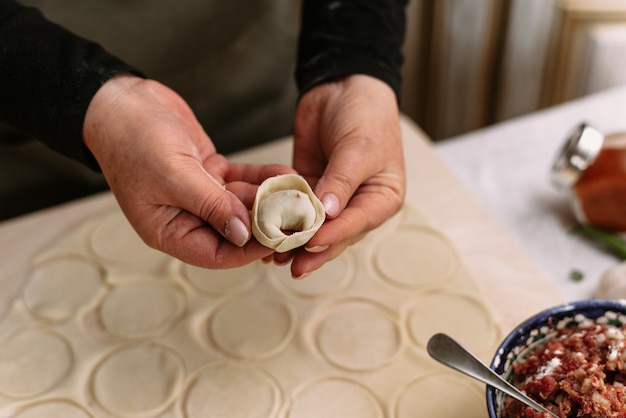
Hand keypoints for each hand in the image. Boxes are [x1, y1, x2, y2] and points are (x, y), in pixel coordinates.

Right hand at [83, 75, 292, 267]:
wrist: (121, 101)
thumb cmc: (133, 140)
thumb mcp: (174, 176)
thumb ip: (211, 206)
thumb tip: (244, 235)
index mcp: (168, 231)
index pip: (216, 254)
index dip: (249, 250)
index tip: (280, 239)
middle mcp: (185, 216)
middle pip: (234, 230)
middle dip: (266, 223)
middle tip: (298, 217)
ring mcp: (199, 194)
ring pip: (242, 203)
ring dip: (269, 198)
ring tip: (298, 194)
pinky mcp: (209, 171)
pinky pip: (241, 180)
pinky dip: (262, 178)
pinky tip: (285, 174)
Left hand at [280, 74, 405, 276]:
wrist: (343, 83)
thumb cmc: (365, 113)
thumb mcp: (358, 147)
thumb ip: (341, 182)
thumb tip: (327, 214)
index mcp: (382, 198)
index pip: (357, 223)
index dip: (333, 236)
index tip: (310, 245)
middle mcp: (359, 202)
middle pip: (336, 234)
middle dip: (312, 250)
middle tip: (291, 266)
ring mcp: (333, 196)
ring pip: (314, 225)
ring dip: (295, 240)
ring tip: (273, 256)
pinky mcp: (311, 186)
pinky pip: (297, 207)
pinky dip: (283, 218)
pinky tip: (268, 231)